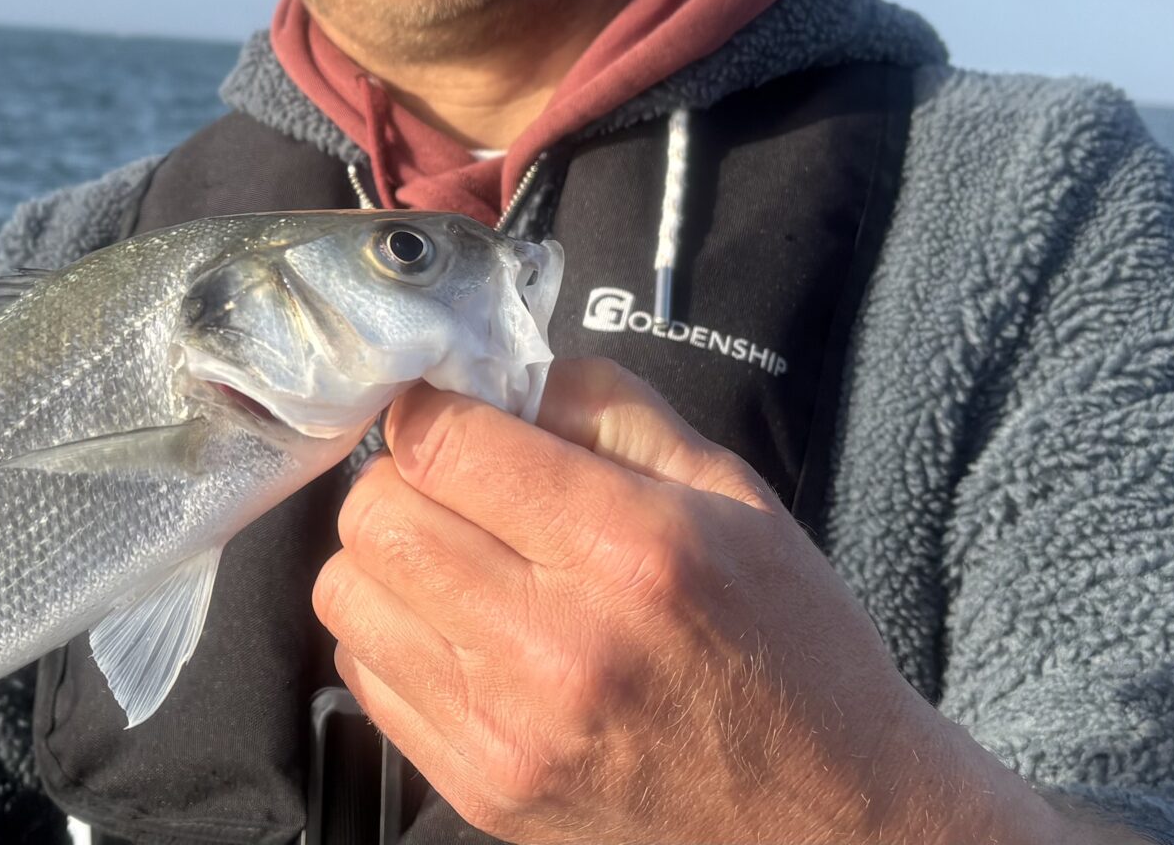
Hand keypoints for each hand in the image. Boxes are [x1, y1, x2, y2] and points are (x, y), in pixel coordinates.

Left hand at [314, 357, 1065, 843]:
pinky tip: (464, 633)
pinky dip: (396, 638)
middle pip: (376, 512)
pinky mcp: (479, 787)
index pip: (443, 442)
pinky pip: (364, 676)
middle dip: (404, 477)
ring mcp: (506, 727)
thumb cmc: (787, 646)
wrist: (826, 818)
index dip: (431, 408)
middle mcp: (554, 642)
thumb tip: (493, 373)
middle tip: (455, 486)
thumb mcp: (730, 493)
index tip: (450, 411)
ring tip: (456, 561)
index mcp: (627, 548)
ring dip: (388, 559)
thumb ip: (605, 409)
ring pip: (347, 592)